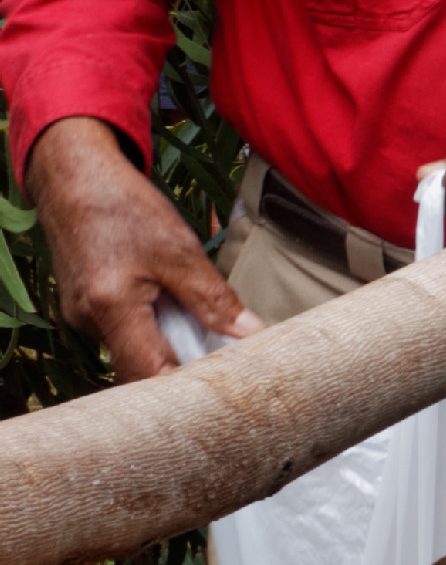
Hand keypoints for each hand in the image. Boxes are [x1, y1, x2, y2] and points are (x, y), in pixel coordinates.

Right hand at [27, 116, 261, 381]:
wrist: (76, 179)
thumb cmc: (126, 208)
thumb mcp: (181, 251)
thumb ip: (214, 299)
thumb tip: (250, 334)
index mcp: (111, 308)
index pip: (150, 373)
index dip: (188, 386)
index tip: (226, 383)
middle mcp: (89, 321)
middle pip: (143, 366)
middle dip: (184, 363)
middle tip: (225, 352)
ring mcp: (82, 316)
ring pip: (136, 347)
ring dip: (171, 340)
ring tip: (204, 321)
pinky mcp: (86, 307)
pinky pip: (126, 329)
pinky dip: (155, 324)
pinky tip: (174, 303)